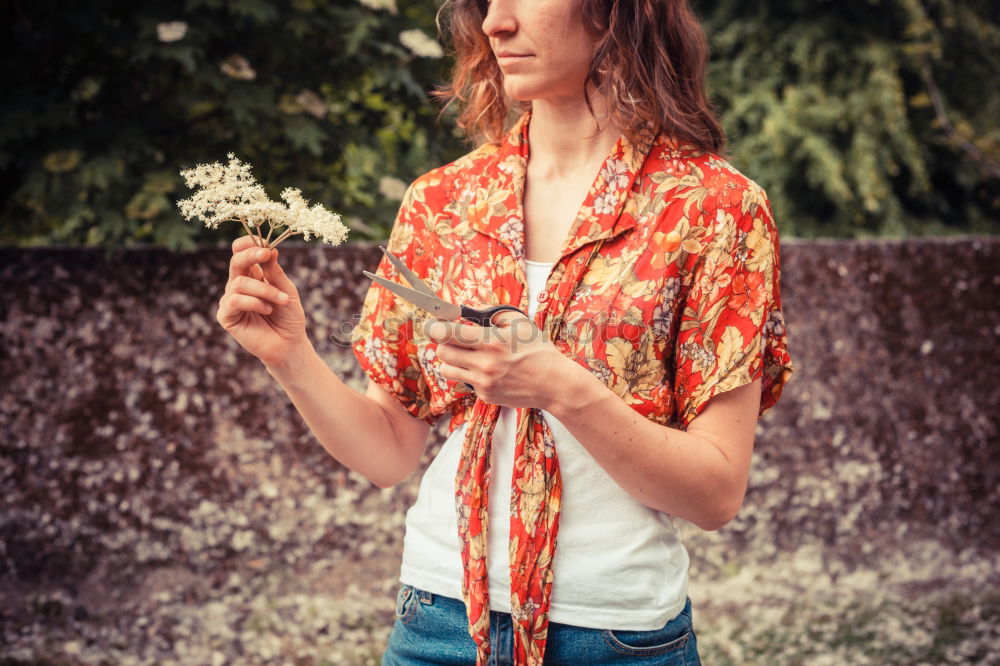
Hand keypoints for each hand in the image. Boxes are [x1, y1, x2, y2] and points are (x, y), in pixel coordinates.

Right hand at [216, 234, 308, 366]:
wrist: (289, 344)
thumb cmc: (289, 317)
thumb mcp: (286, 290)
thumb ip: (275, 272)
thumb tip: (270, 249)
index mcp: (252, 275)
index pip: (240, 252)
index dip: (248, 244)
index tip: (266, 244)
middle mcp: (238, 285)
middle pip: (235, 261)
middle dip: (250, 254)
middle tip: (266, 253)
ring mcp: (230, 300)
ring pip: (239, 283)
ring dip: (265, 290)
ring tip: (281, 300)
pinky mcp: (226, 316)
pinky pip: (234, 300)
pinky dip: (254, 302)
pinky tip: (267, 310)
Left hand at [423, 310, 569, 409]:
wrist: (553, 383)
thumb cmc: (539, 351)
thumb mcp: (520, 323)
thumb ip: (494, 314)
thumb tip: (471, 311)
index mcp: (491, 342)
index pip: (448, 334)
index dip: (436, 327)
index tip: (434, 325)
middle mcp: (484, 363)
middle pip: (442, 352)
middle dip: (444, 343)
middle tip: (455, 340)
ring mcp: (483, 382)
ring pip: (447, 370)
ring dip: (452, 361)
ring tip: (466, 356)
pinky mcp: (485, 395)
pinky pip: (465, 383)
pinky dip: (470, 375)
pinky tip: (488, 371)